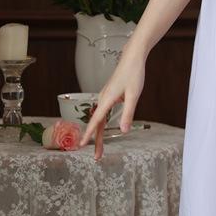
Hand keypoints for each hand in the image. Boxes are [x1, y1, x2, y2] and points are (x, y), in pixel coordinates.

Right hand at [79, 43, 145, 160]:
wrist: (132, 57)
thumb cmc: (134, 74)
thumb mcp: (134, 95)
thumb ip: (128, 113)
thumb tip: (123, 131)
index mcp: (107, 99)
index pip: (96, 121)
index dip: (89, 134)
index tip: (81, 146)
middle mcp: (103, 98)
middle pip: (97, 124)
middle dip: (96, 141)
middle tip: (97, 157)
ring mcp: (105, 96)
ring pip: (100, 119)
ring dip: (99, 134)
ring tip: (100, 148)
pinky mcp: (109, 95)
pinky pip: (103, 113)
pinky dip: (101, 124)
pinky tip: (103, 129)